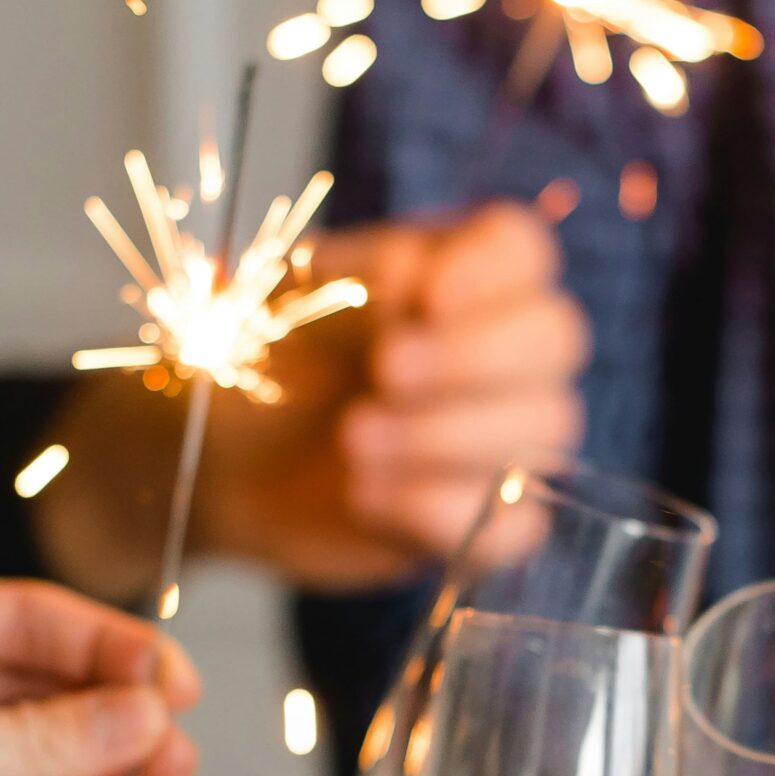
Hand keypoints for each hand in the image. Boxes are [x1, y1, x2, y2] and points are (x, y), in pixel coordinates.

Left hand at [36, 203, 589, 597]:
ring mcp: (503, 440)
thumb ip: (357, 282)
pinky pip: (513, 525)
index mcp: (459, 275)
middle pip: (555, 337)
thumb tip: (414, 277)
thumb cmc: (264, 365)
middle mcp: (500, 352)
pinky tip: (364, 497)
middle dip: (472, 357)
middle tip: (382, 372)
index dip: (491, 272)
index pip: (522, 250)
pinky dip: (437, 511)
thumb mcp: (292, 302)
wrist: (219, 460)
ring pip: (542, 431)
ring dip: (441, 435)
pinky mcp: (485, 521)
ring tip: (352, 440)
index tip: (425, 298)